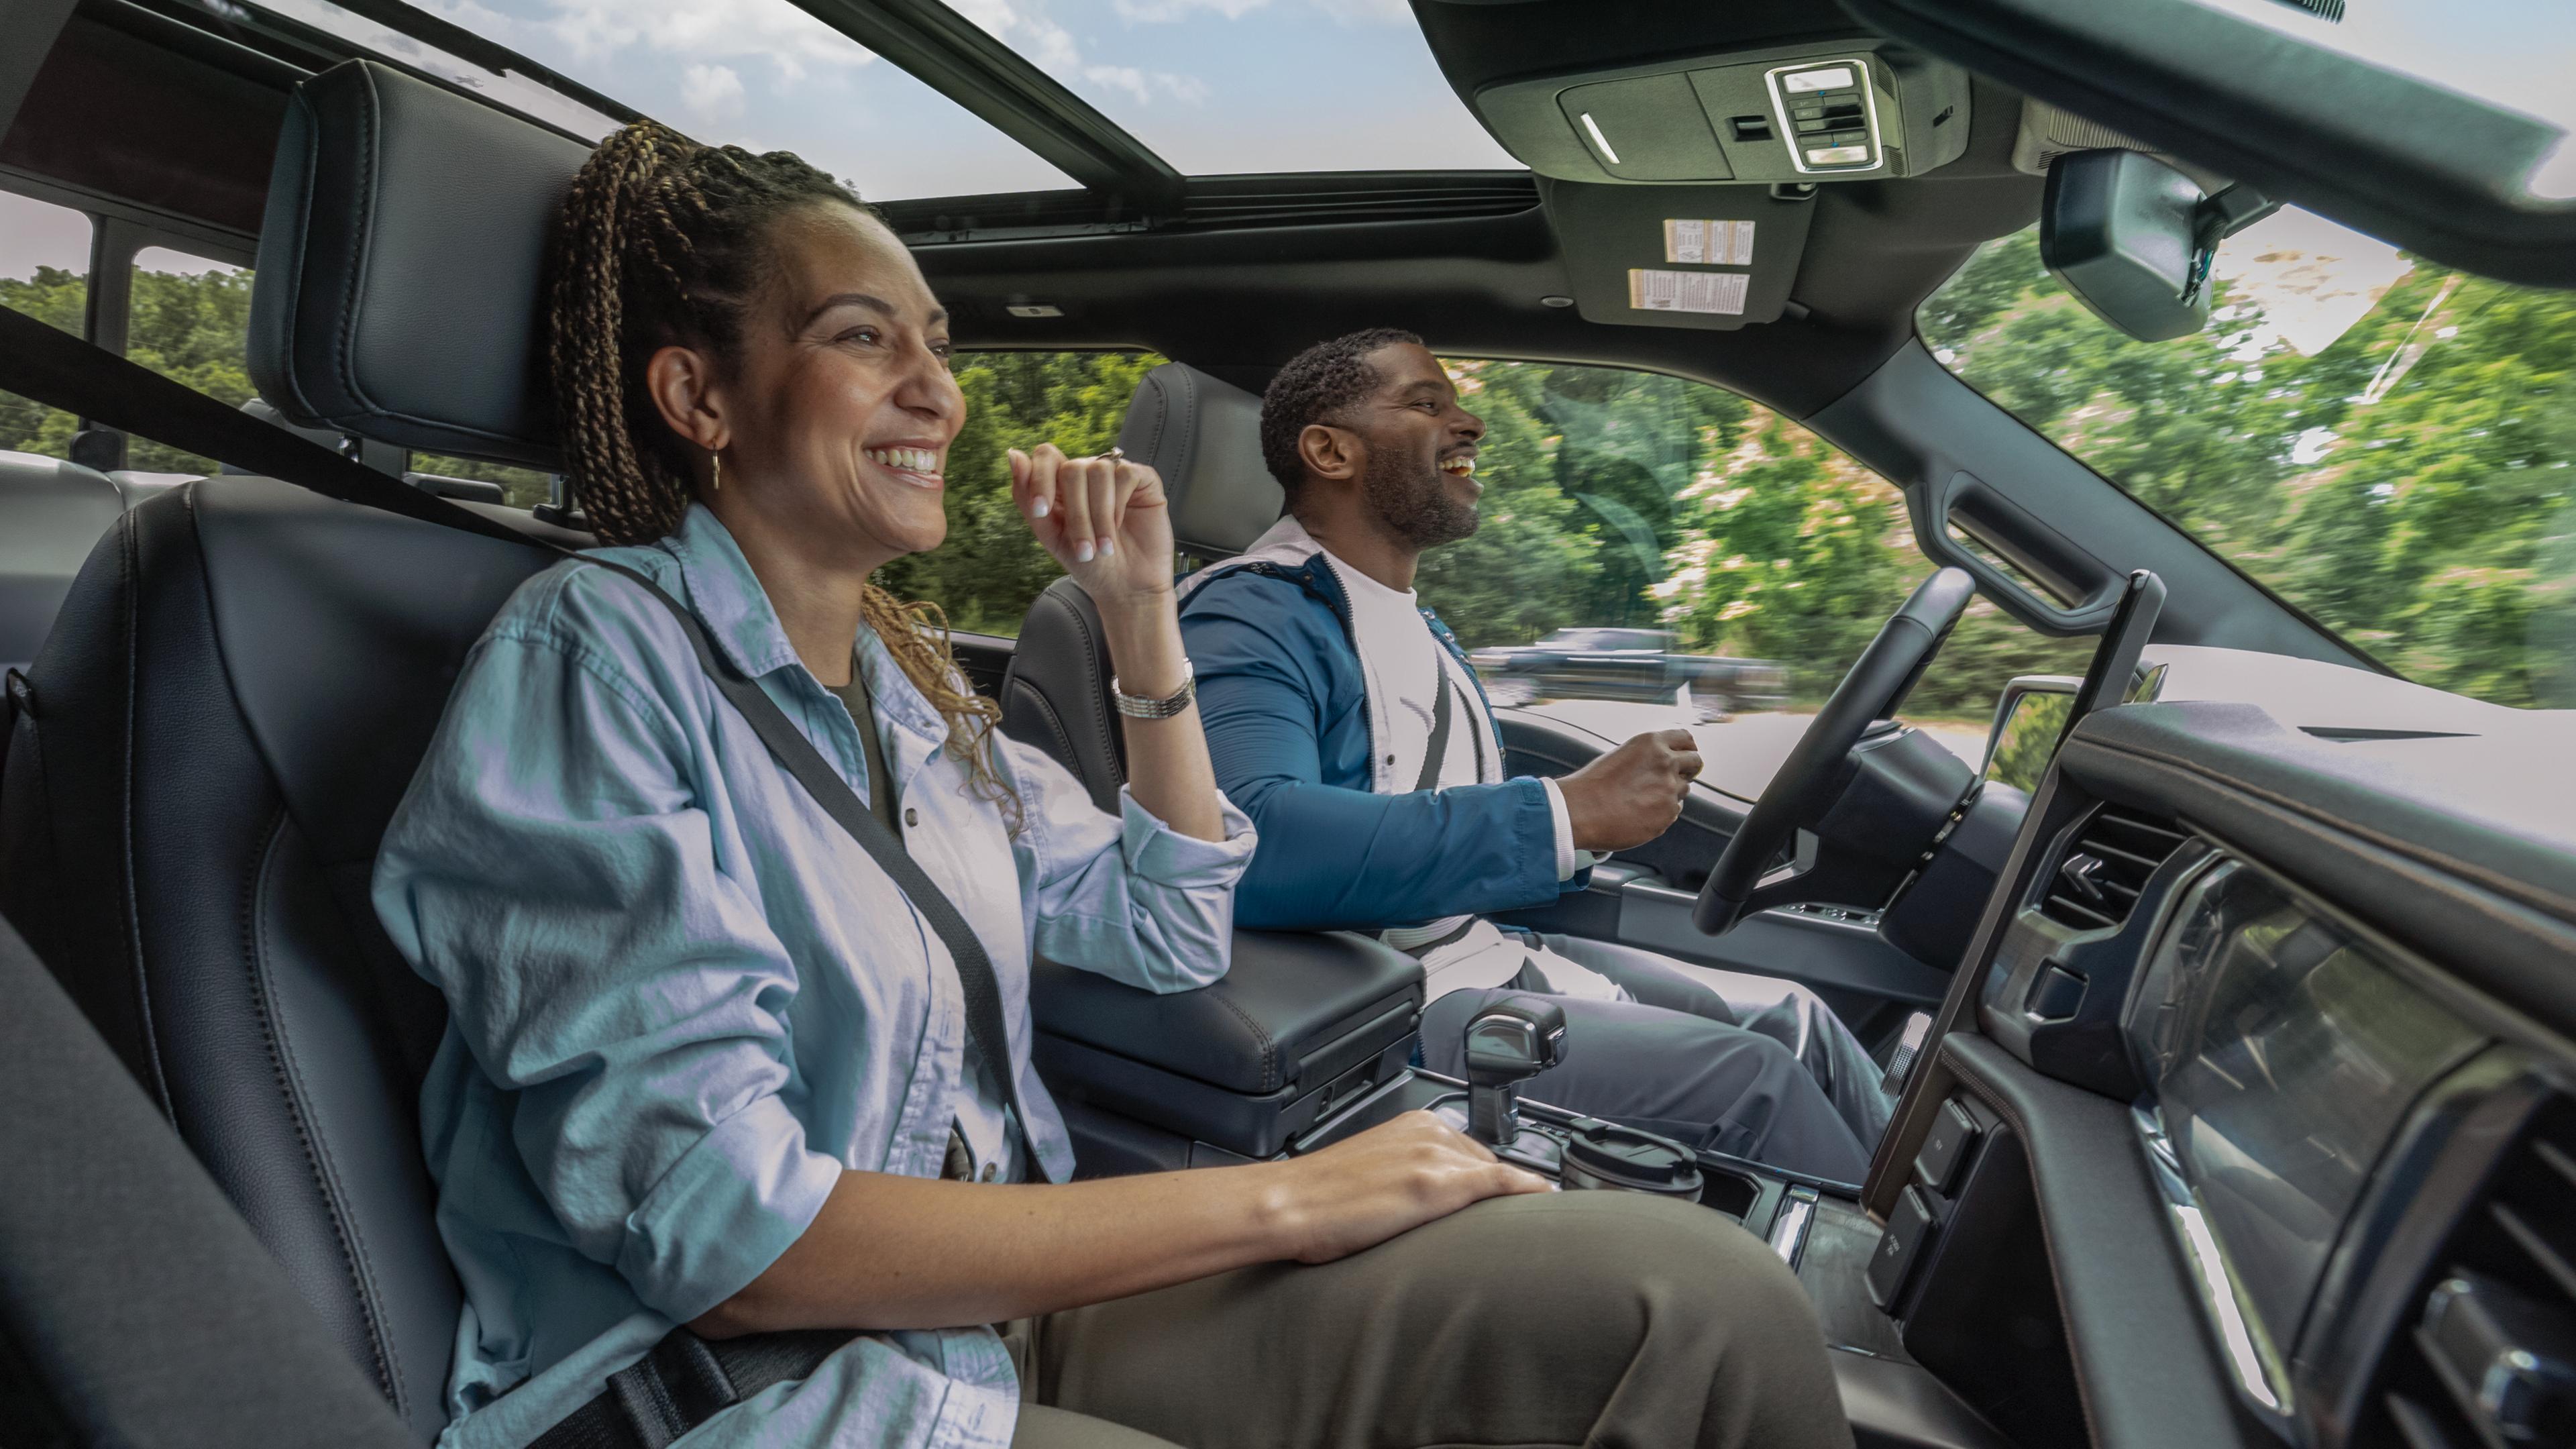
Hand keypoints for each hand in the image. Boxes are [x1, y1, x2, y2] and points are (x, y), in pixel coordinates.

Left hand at [1010, 443, 1175, 612]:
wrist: (1127, 587)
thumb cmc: (1090, 563)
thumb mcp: (1050, 535)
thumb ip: (1027, 496)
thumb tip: (1013, 453)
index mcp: (1063, 484)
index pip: (1046, 456)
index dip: (1039, 478)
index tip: (1041, 511)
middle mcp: (1089, 474)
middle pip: (1071, 469)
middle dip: (1076, 513)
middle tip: (1084, 549)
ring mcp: (1116, 474)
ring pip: (1098, 471)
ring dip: (1098, 514)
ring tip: (1104, 546)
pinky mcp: (1143, 479)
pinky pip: (1125, 474)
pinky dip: (1120, 504)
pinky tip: (1121, 524)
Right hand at [1269, 1111, 1549, 1264]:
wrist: (1287, 1204)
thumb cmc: (1314, 1198)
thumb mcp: (1367, 1174)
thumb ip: (1401, 1175)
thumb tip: (1416, 1201)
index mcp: (1410, 1124)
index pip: (1468, 1150)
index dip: (1485, 1178)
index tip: (1501, 1195)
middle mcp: (1427, 1132)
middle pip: (1485, 1161)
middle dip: (1497, 1189)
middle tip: (1507, 1219)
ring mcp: (1434, 1155)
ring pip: (1495, 1173)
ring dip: (1513, 1196)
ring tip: (1525, 1222)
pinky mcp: (1436, 1184)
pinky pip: (1498, 1182)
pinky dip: (1525, 1190)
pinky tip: (1543, 1200)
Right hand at [1556, 729, 1703, 851]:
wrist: (1580, 811)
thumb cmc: (1592, 785)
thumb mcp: (1622, 756)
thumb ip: (1648, 756)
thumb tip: (1663, 763)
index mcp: (1652, 743)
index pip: (1687, 739)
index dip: (1687, 748)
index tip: (1684, 755)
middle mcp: (1665, 763)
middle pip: (1695, 762)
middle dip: (1689, 769)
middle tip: (1675, 777)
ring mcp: (1669, 789)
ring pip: (1684, 789)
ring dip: (1671, 793)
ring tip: (1643, 799)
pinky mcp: (1668, 814)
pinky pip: (1673, 811)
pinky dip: (1661, 813)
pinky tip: (1639, 813)